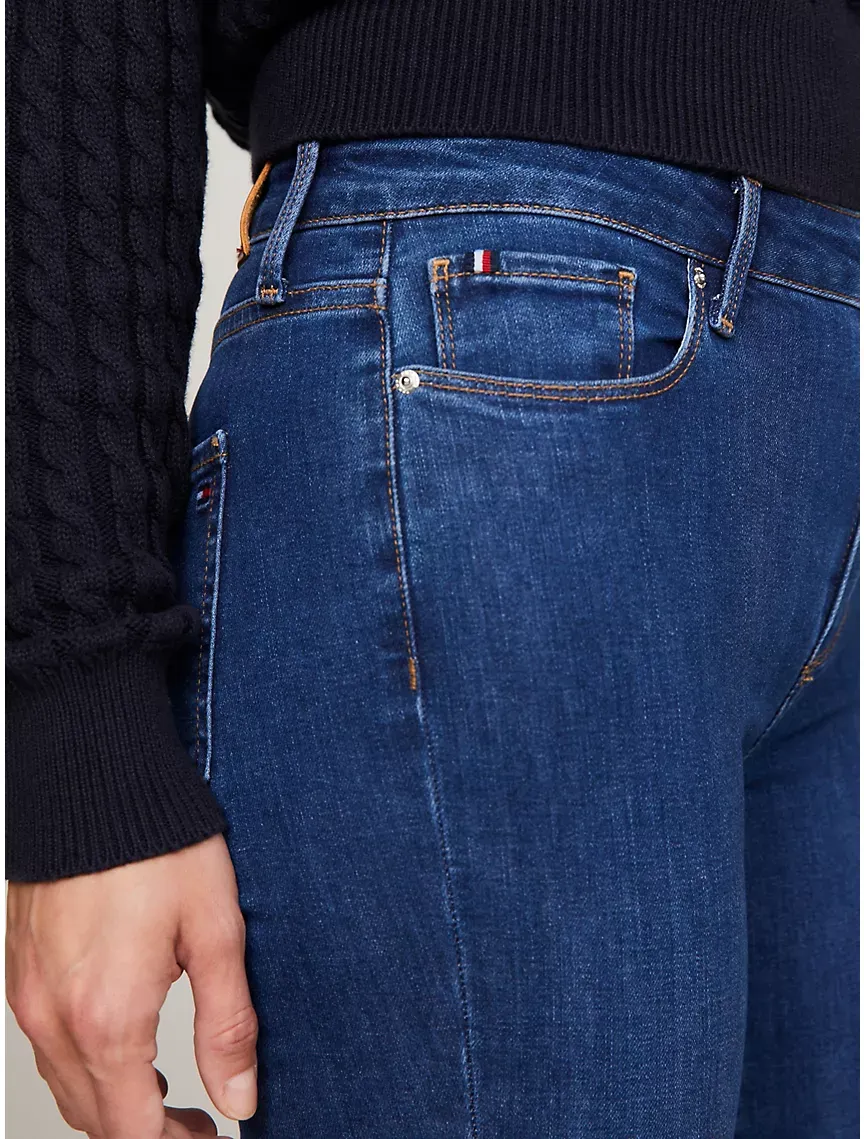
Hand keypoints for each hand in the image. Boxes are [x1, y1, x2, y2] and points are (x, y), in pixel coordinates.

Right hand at [7, 835, 257, 1137]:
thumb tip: (239, 1098)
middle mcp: (55, 1018)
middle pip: (94, 1119)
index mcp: (108, 1018)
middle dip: (147, 1132)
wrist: (95, 780)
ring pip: (66, 1086)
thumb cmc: (160, 845)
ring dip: (113, 1103)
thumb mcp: (216, 931)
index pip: (132, 1132)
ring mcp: (30, 995)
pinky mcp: (21, 970)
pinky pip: (47, 1046)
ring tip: (165, 1090)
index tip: (209, 1137)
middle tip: (197, 1121)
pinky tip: (121, 1043)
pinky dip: (84, 1065)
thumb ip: (226, 1024)